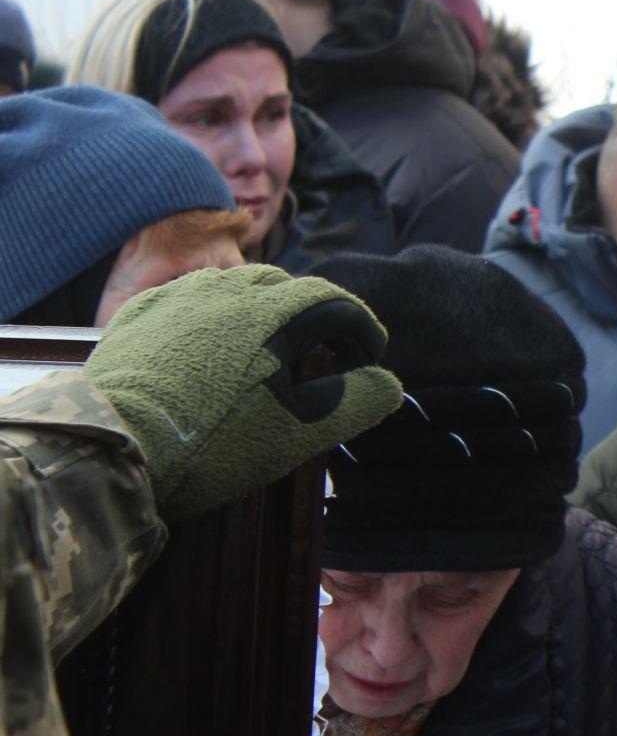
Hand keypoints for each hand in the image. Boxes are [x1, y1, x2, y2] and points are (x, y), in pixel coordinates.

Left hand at [85, 265, 400, 519]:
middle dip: (314, 318)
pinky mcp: (140, 313)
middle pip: (289, 288)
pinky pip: (191, 300)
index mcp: (276, 312)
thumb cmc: (215, 442)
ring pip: (237, 288)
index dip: (363, 331)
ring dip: (264, 313)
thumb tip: (387, 382)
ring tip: (265, 353)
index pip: (338, 304)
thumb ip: (357, 403)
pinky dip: (215, 317)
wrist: (111, 447)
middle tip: (319, 360)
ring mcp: (180, 296)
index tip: (369, 361)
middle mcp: (228, 288)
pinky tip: (210, 350)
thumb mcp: (299, 433)